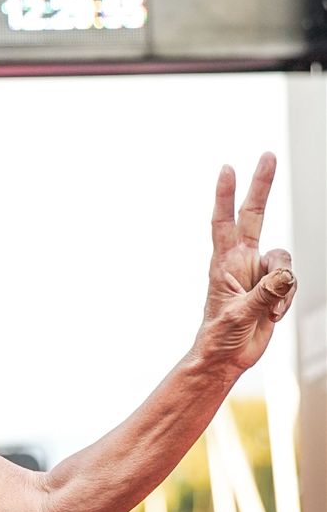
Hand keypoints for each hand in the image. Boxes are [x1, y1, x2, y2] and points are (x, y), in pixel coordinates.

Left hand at [197, 154, 295, 373]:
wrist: (227, 356)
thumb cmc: (221, 336)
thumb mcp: (240, 316)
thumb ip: (264, 295)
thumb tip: (285, 275)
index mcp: (224, 263)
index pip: (223, 221)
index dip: (225, 195)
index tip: (227, 168)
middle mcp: (241, 261)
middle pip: (254, 215)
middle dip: (261, 186)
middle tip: (268, 155)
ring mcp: (258, 272)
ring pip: (284, 259)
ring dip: (284, 285)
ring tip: (272, 310)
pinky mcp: (273, 286)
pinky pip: (291, 282)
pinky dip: (287, 300)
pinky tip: (275, 316)